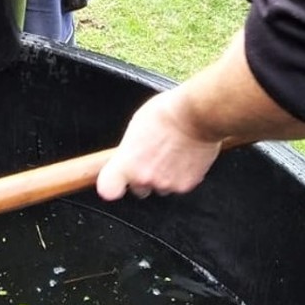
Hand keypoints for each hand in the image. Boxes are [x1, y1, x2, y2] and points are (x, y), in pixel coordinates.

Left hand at [94, 89, 224, 200]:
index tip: (115, 180)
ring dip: (164, 176)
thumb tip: (127, 156)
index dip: (112, 185)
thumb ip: (129, 150)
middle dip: (143, 177)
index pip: (108, 188)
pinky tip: (183, 156)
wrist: (196, 116)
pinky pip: (180, 185)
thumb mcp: (135, 126)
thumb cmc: (166, 114)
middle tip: (152, 158)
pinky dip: (181, 174)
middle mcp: (145, 177)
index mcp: (127, 162)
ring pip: (161, 187)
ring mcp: (167, 184)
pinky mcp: (187, 185)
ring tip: (170, 153)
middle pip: (139, 189)